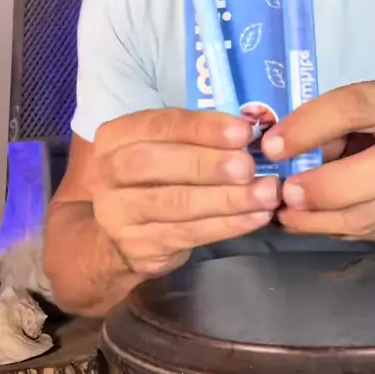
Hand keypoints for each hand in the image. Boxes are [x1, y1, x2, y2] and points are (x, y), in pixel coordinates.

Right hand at [90, 109, 280, 276]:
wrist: (120, 232)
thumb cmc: (156, 175)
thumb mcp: (164, 146)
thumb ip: (196, 137)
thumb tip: (249, 132)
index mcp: (116, 136)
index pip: (158, 125)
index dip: (202, 128)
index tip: (242, 131)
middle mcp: (108, 173)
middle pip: (154, 165)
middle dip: (207, 164)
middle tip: (249, 166)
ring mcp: (120, 214)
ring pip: (176, 204)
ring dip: (227, 199)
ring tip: (265, 193)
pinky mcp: (140, 248)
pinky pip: (189, 234)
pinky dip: (227, 225)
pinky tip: (256, 216)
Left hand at [261, 80, 374, 247]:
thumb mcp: (366, 114)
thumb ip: (328, 127)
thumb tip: (272, 148)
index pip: (355, 108)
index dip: (309, 127)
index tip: (272, 146)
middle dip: (326, 186)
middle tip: (286, 192)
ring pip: (371, 215)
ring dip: (318, 218)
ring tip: (283, 214)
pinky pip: (364, 235)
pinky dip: (326, 229)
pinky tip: (301, 223)